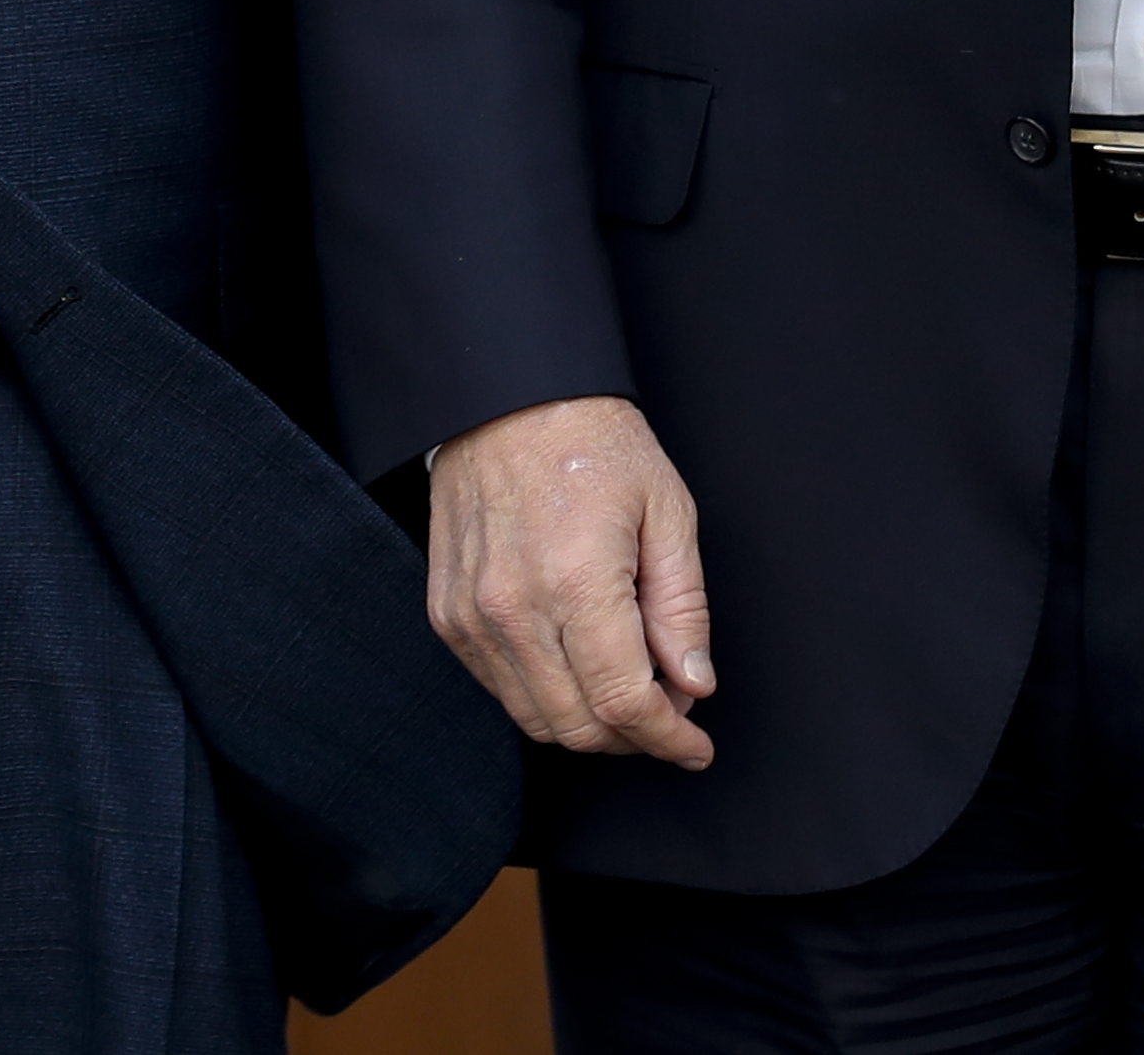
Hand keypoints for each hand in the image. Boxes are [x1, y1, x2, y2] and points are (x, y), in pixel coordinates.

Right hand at [426, 394, 716, 769]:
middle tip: (669, 709)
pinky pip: (498, 687)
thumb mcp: (668, 511)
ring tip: (625, 687)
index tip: (695, 746)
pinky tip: (574, 663)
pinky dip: (542, 695)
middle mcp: (514, 609)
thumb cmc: (592, 442)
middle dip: (634, 737)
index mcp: (577, 582)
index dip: (668, 738)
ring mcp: (472, 615)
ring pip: (535, 719)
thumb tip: (693, 684)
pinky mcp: (448, 613)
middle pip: (579, 726)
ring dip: (588, 723)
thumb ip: (683, 607)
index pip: (625, 704)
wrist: (505, 398)